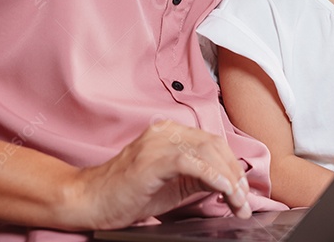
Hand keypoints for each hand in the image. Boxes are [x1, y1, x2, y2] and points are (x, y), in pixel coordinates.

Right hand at [69, 119, 252, 229]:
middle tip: (244, 201)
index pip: (213, 142)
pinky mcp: (153, 159)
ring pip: (208, 152)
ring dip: (229, 179)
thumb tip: (228, 183)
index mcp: (169, 133)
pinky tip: (224, 190)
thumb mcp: (171, 184)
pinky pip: (191, 162)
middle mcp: (166, 131)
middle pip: (215, 145)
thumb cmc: (126, 195)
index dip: (233, 166)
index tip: (242, 191)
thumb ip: (197, 177)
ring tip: (238, 202)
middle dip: (235, 174)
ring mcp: (158, 143)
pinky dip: (213, 176)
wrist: (89, 200)